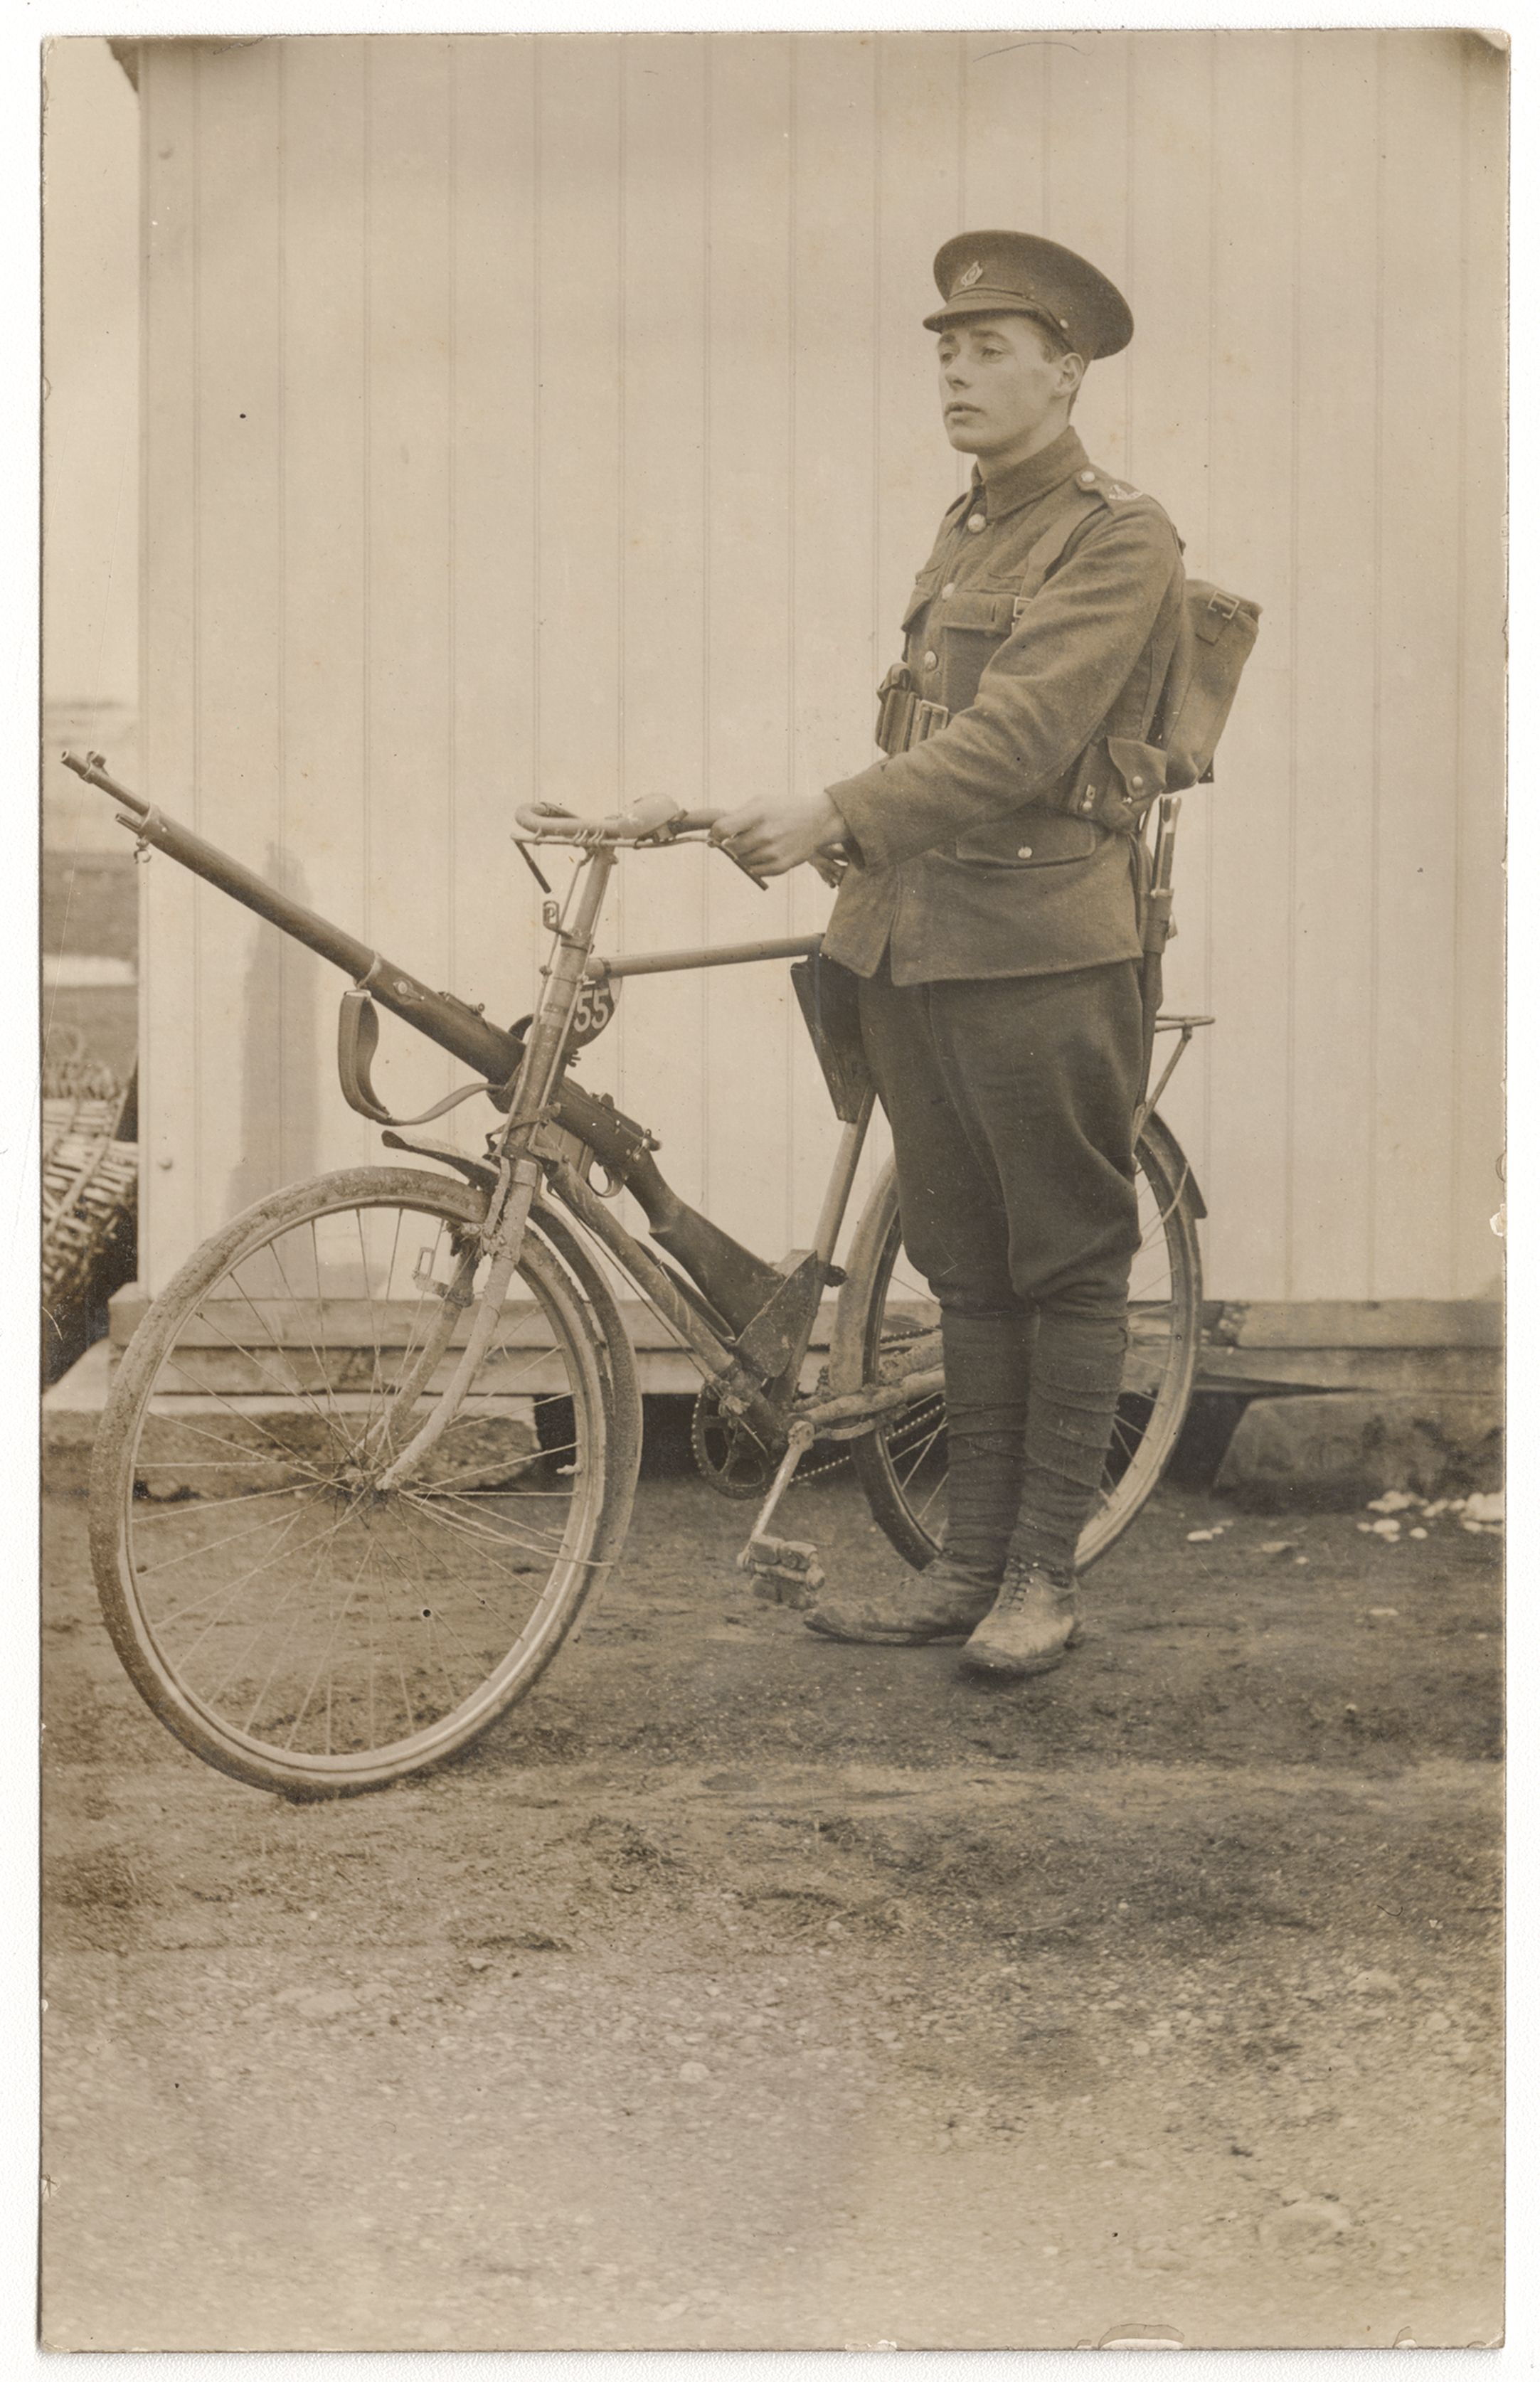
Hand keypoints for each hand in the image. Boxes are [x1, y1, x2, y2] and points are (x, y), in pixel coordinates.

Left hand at [710, 791, 847, 878]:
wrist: (818, 821)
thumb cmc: (784, 809)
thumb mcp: (761, 802)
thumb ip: (737, 816)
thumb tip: (713, 834)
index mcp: (759, 813)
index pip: (723, 829)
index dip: (715, 834)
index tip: (717, 835)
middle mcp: (766, 834)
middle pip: (731, 849)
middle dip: (730, 845)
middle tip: (741, 838)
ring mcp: (774, 852)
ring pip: (742, 862)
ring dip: (743, 855)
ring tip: (757, 843)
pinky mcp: (781, 866)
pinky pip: (755, 872)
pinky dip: (755, 864)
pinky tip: (764, 853)